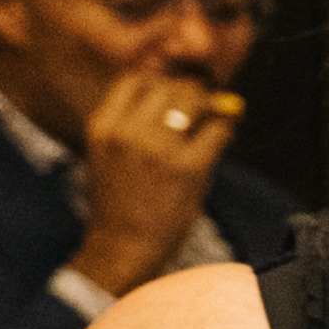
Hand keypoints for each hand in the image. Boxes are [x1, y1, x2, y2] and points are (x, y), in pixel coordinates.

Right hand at [71, 61, 244, 289]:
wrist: (123, 247)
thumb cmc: (120, 204)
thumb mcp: (109, 156)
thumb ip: (132, 125)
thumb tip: (175, 95)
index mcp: (103, 126)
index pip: (135, 80)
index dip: (160, 82)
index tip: (174, 93)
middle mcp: (127, 132)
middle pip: (168, 87)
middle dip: (190, 93)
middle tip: (203, 105)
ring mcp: (158, 149)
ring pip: (193, 100)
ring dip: (209, 105)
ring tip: (213, 118)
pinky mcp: (189, 167)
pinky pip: (218, 130)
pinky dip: (225, 128)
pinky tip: (222, 137)